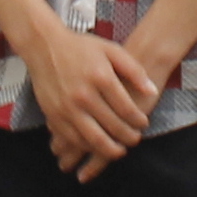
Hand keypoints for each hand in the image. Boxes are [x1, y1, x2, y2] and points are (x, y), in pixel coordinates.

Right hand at [28, 16, 160, 174]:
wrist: (44, 46)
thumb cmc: (80, 47)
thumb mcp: (111, 50)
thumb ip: (134, 71)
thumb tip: (152, 91)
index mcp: (101, 78)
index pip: (126, 109)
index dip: (138, 121)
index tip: (143, 124)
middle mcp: (84, 95)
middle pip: (112, 126)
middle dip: (128, 137)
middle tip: (135, 139)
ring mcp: (67, 107)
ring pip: (93, 139)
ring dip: (109, 150)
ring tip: (119, 150)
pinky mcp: (54, 115)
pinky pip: (73, 139)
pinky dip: (87, 147)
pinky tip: (96, 146)